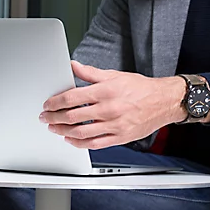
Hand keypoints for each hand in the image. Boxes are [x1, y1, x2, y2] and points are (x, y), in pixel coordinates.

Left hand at [40, 62, 187, 148]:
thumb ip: (91, 73)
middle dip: (54, 118)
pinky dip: (79, 143)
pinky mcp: (119, 137)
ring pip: (81, 132)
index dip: (55, 102)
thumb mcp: (114, 75)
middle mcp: (109, 108)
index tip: (48, 104)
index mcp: (106, 91)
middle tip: (45, 118)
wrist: (164, 101)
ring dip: (63, 131)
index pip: (72, 97)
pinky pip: (94, 144)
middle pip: (73, 116)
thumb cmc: (140, 88)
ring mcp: (114, 124)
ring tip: (54, 129)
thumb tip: (73, 65)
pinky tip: (71, 140)